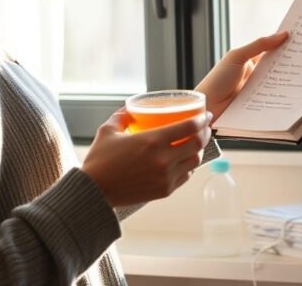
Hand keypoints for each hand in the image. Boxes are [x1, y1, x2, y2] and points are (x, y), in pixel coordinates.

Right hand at [82, 109, 212, 207]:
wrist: (94, 192)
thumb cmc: (100, 160)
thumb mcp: (108, 130)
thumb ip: (122, 116)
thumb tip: (130, 109)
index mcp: (153, 141)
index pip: (189, 127)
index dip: (202, 119)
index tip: (206, 115)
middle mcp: (164, 159)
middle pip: (197, 143)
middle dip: (205, 133)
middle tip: (204, 127)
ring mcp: (166, 177)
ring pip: (195, 161)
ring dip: (199, 150)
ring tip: (196, 143)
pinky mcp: (165, 191)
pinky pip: (185, 176)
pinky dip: (189, 166)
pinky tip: (185, 161)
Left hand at [196, 31, 288, 117]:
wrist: (207, 106)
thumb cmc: (217, 79)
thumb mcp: (237, 57)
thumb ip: (259, 45)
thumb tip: (282, 34)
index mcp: (249, 59)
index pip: (271, 49)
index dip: (284, 43)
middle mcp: (255, 73)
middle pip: (277, 66)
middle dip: (291, 62)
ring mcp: (258, 88)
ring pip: (278, 82)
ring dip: (289, 79)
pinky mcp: (260, 103)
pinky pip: (274, 97)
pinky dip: (283, 95)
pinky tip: (294, 92)